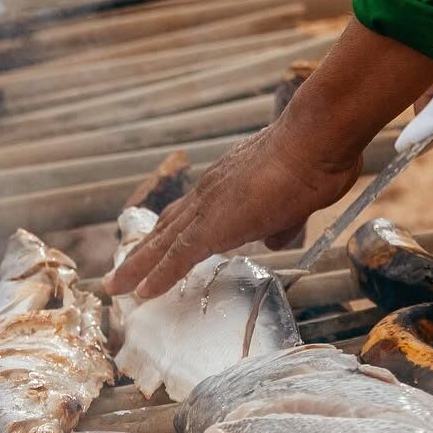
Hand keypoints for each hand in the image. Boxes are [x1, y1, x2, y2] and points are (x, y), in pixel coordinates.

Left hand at [105, 118, 362, 302]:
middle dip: (143, 253)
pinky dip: (159, 275)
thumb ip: (282, 221)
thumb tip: (274, 239)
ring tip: (115, 287)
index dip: (170, 235)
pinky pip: (179, 256)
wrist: (316, 139)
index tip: (153, 249)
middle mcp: (211, 192)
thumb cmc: (316, 160)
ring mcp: (209, 206)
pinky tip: (142, 293)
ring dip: (139, 266)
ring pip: (164, 243)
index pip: (190, 214)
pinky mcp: (215, 224)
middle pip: (167, 228)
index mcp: (228, 184)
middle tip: (120, 274)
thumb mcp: (298, 200)